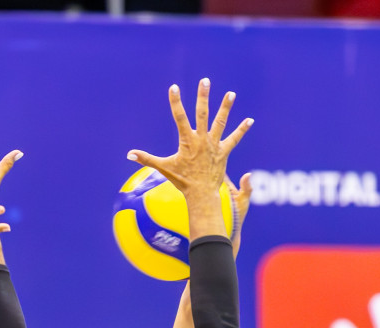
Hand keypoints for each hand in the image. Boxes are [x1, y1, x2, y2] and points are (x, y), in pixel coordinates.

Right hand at [128, 80, 252, 238]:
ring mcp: (214, 145)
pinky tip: (250, 120)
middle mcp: (201, 140)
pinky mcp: (224, 152)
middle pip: (202, 114)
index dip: (176, 102)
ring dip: (226, 107)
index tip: (174, 87)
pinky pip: (234, 139)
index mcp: (187, 141)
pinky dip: (242, 130)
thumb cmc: (181, 181)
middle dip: (203, 96)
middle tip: (205, 81)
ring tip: (231, 94)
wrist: (200, 194)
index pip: (179, 117)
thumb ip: (146, 159)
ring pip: (220, 122)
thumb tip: (129, 154)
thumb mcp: (164, 168)